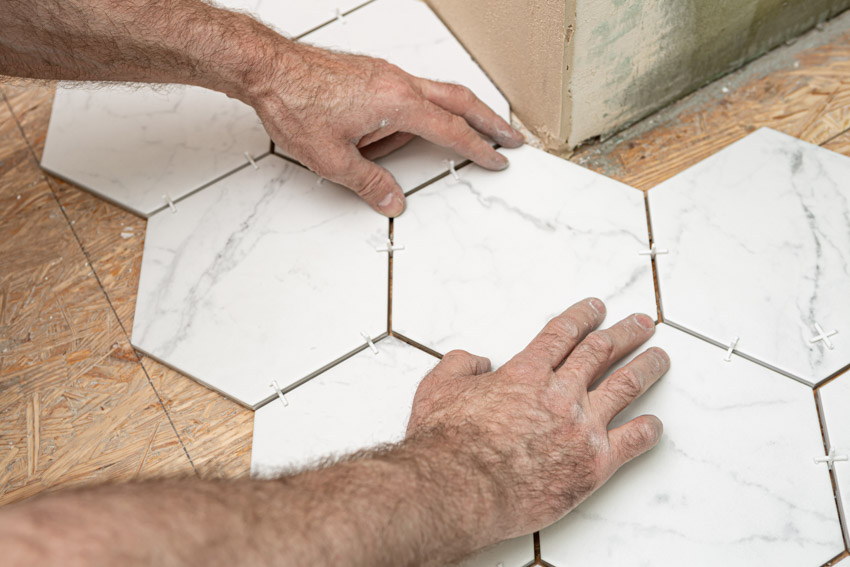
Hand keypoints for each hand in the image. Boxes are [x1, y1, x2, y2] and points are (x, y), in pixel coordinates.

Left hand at [245, 41, 524, 216]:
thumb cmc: (294, 102)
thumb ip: (369, 183)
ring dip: (429, 122)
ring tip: (381, 150)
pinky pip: (400, 95)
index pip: (452, 130)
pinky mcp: (370, 73)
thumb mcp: (332, 159)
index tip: (499, 157)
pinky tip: (376, 134)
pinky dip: (405, 115)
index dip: (479, 147)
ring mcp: (385, 74)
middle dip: (488, 120)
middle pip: (458, 100)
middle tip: (509, 135)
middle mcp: (397, 82)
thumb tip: (392, 199)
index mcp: (398, 103)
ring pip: (428, 96)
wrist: (266, 68)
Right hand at [406, 298, 669, 543]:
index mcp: (527, 371)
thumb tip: (476, 361)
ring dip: (647, 368)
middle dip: (625, 333)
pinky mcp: (594, 464)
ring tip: (660, 357)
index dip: (583, 316)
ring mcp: (581, 427)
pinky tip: (655, 424)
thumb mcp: (437, 388)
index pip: (563, 333)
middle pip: (601, 352)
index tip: (597, 308)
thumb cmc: (446, 444)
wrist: (460, 489)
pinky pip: (632, 442)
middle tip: (641, 324)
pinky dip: (648, 431)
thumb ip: (461, 365)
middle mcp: (560, 392)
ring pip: (625, 386)